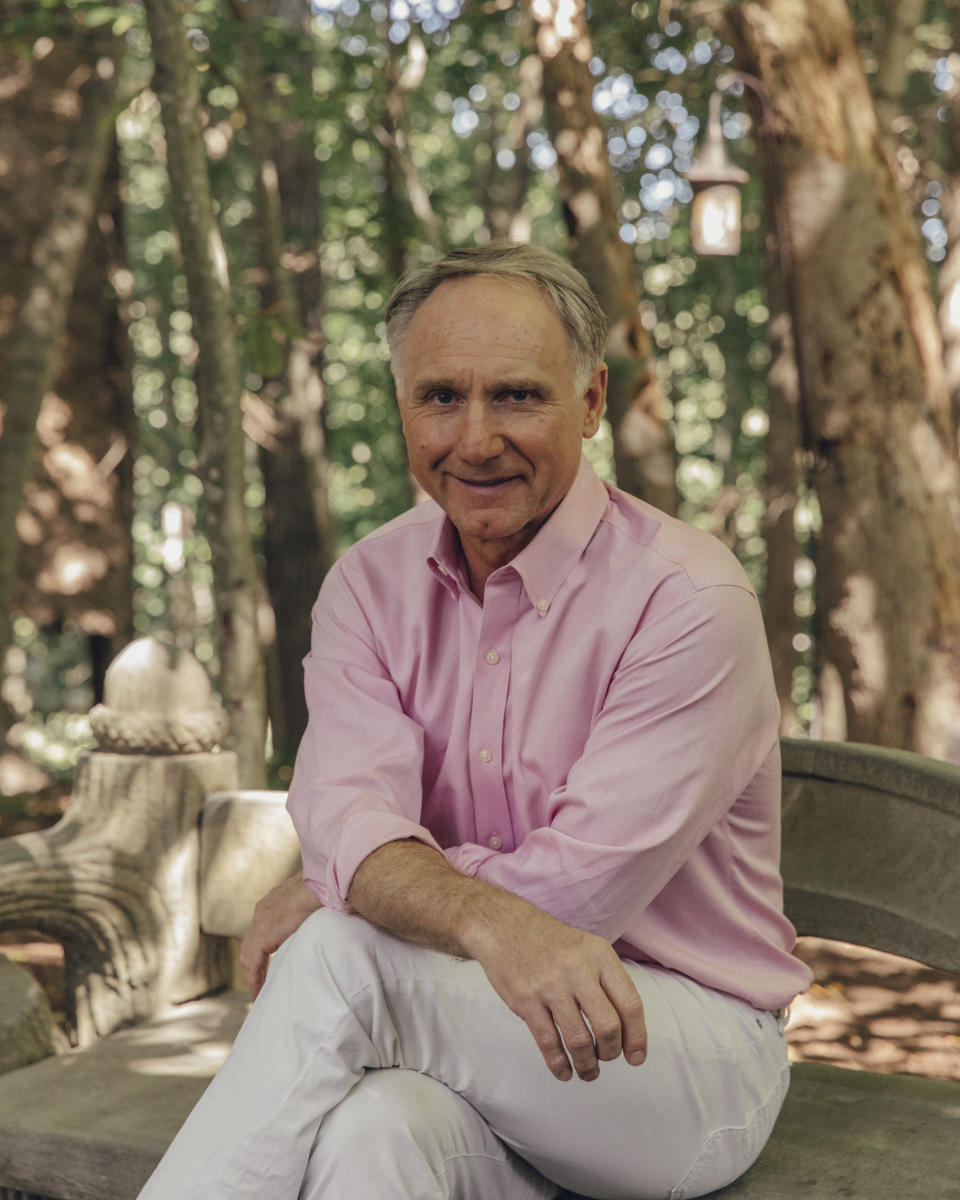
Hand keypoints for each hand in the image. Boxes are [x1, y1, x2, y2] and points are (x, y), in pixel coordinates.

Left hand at [239, 873, 321, 997]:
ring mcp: (260, 921)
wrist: (322, 884)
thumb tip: (320, 920)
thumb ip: (308, 912)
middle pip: (250, 943)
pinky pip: (253, 963)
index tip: (267, 963)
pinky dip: (255, 979)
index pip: (261, 930)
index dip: (262, 948)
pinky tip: (259, 992)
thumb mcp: (312, 901)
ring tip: (259, 992)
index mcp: (273, 902)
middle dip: (254, 963)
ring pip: (248, 954)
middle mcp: (262, 910)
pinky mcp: (263, 935)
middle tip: (260, 981)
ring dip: (253, 973)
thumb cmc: (325, 890)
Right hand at [468, 901, 646, 1083]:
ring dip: (587, 1064)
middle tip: (606, 1057)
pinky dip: (559, 1064)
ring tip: (588, 1071)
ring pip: (579, 1040)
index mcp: (599, 955)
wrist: (504, 926)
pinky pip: (548, 1042)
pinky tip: (564, 1071)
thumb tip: (629, 1032)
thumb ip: (608, 983)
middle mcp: (577, 968)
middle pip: (607, 1026)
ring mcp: (550, 985)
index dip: (637, 1037)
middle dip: (611, 1052)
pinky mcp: (525, 999)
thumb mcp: (588, 948)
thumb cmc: (552, 943)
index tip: (636, 1057)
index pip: (630, 1004)